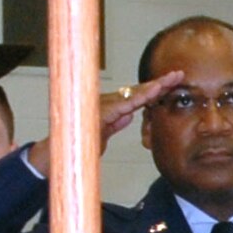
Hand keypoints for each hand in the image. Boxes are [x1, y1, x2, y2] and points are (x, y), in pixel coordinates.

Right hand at [24, 68, 184, 177]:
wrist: (54, 158)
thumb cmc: (75, 147)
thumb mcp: (102, 137)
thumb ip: (115, 124)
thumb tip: (130, 115)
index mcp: (108, 108)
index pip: (134, 97)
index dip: (153, 90)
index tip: (171, 83)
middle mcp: (106, 103)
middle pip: (137, 91)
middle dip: (159, 83)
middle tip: (178, 74)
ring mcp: (102, 105)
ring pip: (133, 93)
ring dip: (153, 86)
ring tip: (171, 78)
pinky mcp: (100, 112)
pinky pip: (124, 104)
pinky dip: (139, 97)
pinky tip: (153, 92)